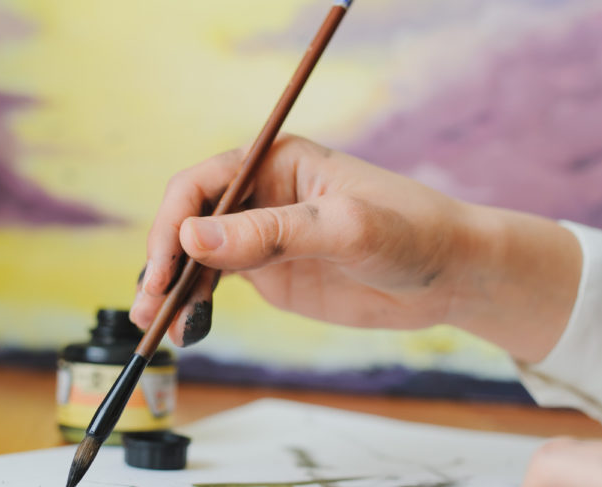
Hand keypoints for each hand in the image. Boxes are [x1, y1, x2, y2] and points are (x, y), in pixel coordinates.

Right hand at [131, 135, 580, 361]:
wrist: (451, 274)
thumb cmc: (412, 232)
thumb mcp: (342, 229)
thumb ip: (270, 234)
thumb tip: (192, 236)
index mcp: (274, 162)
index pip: (201, 184)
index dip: (173, 223)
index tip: (164, 268)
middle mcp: (261, 194)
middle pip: (189, 220)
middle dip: (163, 261)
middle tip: (150, 307)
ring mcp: (263, 235)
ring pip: (196, 255)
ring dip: (171, 287)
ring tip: (156, 327)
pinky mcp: (271, 272)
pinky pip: (216, 283)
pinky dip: (194, 303)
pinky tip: (185, 328)